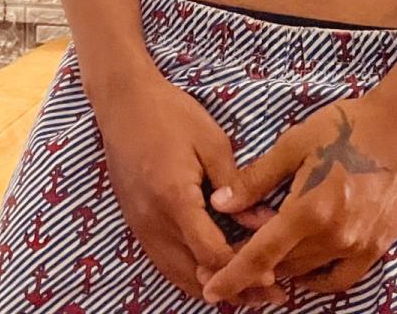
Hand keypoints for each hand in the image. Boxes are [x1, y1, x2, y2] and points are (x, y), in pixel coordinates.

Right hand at [87, 67, 290, 305]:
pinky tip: (213, 275)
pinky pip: (164, 264)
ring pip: (178, 275)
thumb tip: (263, 222)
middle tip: (270, 297)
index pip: (211, 253)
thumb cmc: (170, 114)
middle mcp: (153, 221)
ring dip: (212, 288)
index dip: (243, 269)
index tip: (273, 278)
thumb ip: (236, 185)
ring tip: (248, 294)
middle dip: (234, 289)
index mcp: (175, 199)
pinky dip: (191, 276)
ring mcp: (140, 226)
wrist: (123, 102)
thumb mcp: (212, 141)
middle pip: (196, 275)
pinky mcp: (136, 224)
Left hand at [198, 91, 396, 303]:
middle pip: (281, 267)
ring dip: (282, 270)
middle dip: (251, 269)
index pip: (260, 256)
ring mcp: (358, 246)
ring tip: (262, 261)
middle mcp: (334, 236)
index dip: (232, 276)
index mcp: (308, 210)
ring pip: (306, 272)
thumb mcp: (294, 143)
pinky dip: (317, 278)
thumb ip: (256, 178)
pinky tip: (302, 267)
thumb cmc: (347, 127)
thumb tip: (220, 203)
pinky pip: (340, 278)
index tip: (210, 290)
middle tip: (227, 262)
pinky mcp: (377, 247)